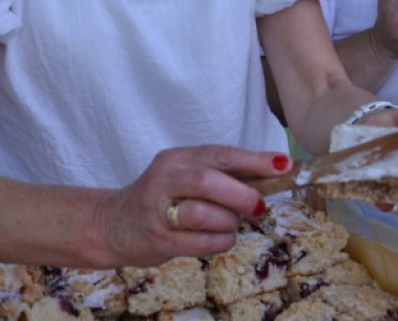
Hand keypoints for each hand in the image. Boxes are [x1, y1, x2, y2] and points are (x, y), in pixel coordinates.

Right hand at [97, 145, 291, 264]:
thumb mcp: (187, 176)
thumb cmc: (163, 198)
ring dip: (229, 222)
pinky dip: (220, 242)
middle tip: (258, 205)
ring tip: (233, 224)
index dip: (254, 160)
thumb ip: (223, 174)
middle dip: (241, 195)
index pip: (220, 154)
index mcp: (178, 158)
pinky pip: (199, 242)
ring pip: (203, 213)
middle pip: (209, 181)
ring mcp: (159, 210)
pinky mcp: (158, 239)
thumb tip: (273, 173)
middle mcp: (166, 179)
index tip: (284, 164)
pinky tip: (223, 239)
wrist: (113, 224)